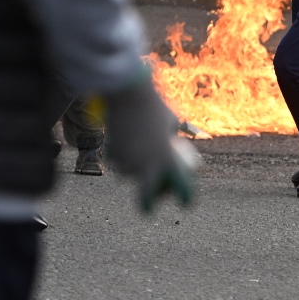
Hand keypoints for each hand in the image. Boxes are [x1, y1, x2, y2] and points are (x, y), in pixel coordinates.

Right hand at [104, 79, 199, 211]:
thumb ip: (171, 137)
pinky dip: (121, 158)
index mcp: (167, 159)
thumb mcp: (171, 122)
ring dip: (133, 173)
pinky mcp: (112, 154)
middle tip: (149, 205)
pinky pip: (118, 162)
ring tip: (137, 163)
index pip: (180, 188)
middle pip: (146, 197)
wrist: (128, 94)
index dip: (185, 198)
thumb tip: (174, 144)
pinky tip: (125, 149)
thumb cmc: (154, 105)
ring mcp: (127, 161)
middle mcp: (146, 165)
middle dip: (148, 205)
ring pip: (129, 176)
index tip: (186, 202)